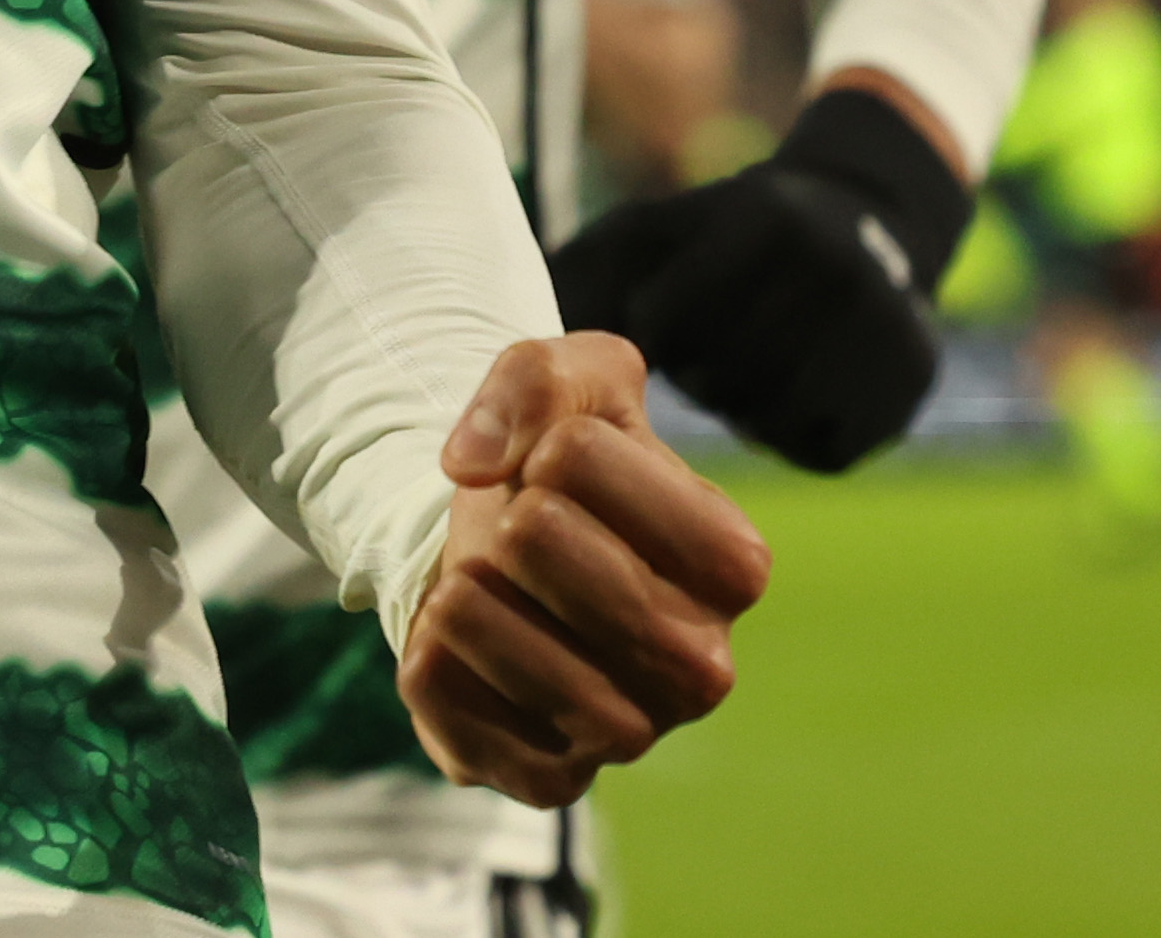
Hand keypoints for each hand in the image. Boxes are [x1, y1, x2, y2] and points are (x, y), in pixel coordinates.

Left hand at [397, 332, 769, 807]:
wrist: (504, 564)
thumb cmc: (559, 473)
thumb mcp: (571, 381)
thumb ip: (537, 378)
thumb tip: (471, 462)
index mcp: (736, 562)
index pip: (576, 458)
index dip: (546, 444)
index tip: (563, 473)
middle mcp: (703, 667)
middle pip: (532, 536)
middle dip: (500, 514)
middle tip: (522, 537)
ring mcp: (630, 736)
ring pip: (479, 622)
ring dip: (455, 584)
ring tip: (486, 589)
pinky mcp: (551, 783)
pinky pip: (440, 696)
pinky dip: (424, 654)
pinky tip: (462, 647)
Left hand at [549, 83, 964, 473]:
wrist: (862, 216)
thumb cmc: (720, 236)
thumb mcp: (654, 229)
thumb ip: (582, 275)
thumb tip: (509, 358)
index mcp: (764, 219)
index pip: (667, 323)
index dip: (653, 331)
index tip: (662, 320)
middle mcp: (838, 269)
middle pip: (721, 377)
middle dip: (698, 372)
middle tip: (704, 352)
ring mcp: (887, 328)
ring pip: (772, 418)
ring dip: (740, 407)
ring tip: (739, 369)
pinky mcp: (911, 386)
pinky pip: (822, 447)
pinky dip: (791, 435)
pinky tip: (784, 393)